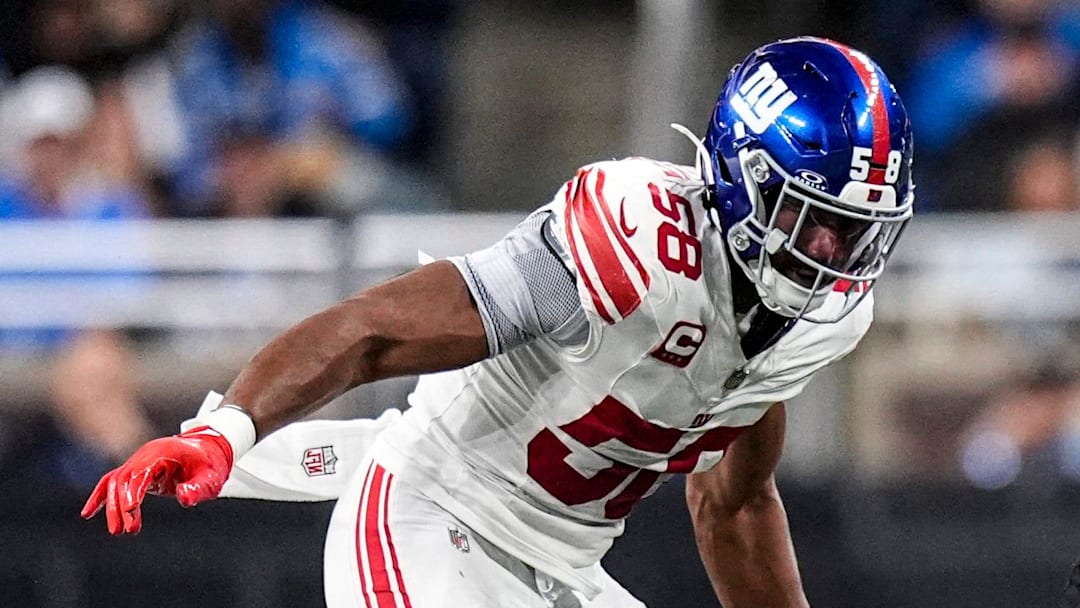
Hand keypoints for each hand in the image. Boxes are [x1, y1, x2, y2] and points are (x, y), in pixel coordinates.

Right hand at [80, 426, 234, 534]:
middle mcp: (146, 454)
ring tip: (117, 531)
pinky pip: (113, 481)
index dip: (134, 491)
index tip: (131, 510)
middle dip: (121, 506)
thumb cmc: (211, 464)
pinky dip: (100, 496)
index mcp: (163, 452)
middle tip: (127, 530)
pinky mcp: (137, 470)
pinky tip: (88, 513)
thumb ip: (198, 488)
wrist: (210, 449)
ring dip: (112, 507)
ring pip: (115, 482)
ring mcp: (139, 461)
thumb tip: (184, 497)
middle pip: (124, 479)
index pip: (141, 473)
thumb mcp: (211, 478)